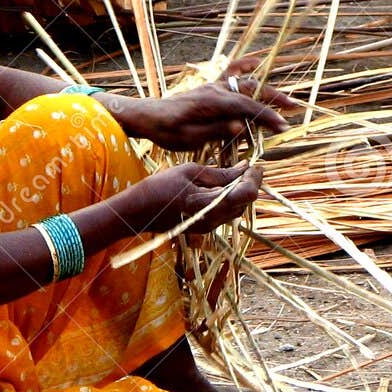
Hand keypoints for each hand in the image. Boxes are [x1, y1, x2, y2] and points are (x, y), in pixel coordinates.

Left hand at [107, 76, 294, 150]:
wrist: (148, 117)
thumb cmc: (166, 131)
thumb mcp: (190, 138)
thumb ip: (216, 131)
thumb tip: (241, 127)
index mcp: (211, 102)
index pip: (246, 107)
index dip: (267, 116)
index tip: (283, 126)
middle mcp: (215, 90)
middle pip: (252, 92)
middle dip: (274, 101)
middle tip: (294, 111)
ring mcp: (212, 86)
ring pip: (246, 83)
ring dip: (266, 91)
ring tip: (286, 100)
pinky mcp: (209, 88)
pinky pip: (229, 72)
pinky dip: (243, 66)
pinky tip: (255, 62)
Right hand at [120, 162, 261, 234]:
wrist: (136, 212)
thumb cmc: (159, 188)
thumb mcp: (189, 172)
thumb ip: (219, 173)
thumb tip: (242, 168)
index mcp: (211, 205)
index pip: (247, 193)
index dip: (255, 178)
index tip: (255, 164)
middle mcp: (214, 220)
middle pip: (245, 203)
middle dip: (249, 184)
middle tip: (246, 166)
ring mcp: (208, 226)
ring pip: (236, 209)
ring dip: (239, 192)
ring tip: (233, 175)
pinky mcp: (203, 227)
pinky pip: (224, 213)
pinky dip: (228, 199)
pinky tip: (220, 186)